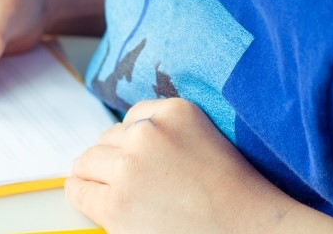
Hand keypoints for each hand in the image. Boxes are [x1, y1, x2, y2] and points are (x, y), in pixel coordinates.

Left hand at [67, 98, 332, 233]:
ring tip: (108, 191)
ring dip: (95, 176)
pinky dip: (82, 194)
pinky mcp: (117, 203)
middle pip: (107, 139)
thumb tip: (121, 140)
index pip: (133, 118)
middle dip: (114, 160)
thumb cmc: (235, 197)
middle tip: (129, 182)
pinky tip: (89, 199)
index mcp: (175, 112)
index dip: (134, 144)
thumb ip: (167, 133)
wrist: (252, 233)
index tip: (142, 161)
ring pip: (88, 161)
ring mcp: (130, 167)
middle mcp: (149, 133)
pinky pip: (80, 190)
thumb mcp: (204, 141)